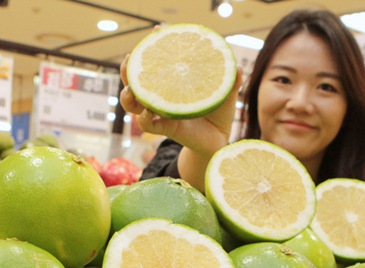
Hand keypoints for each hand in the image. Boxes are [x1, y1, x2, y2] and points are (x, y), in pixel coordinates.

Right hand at [119, 53, 243, 156]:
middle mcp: (162, 97)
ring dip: (128, 96)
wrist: (219, 139)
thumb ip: (230, 81)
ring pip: (133, 105)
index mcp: (172, 84)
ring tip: (131, 90)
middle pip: (135, 81)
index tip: (157, 30)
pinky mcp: (166, 129)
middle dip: (128, 70)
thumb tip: (236, 67)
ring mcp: (161, 113)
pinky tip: (148, 112)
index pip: (156, 63)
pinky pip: (148, 124)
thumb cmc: (218, 113)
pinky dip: (145, 118)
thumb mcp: (225, 94)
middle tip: (130, 59)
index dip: (153, 46)